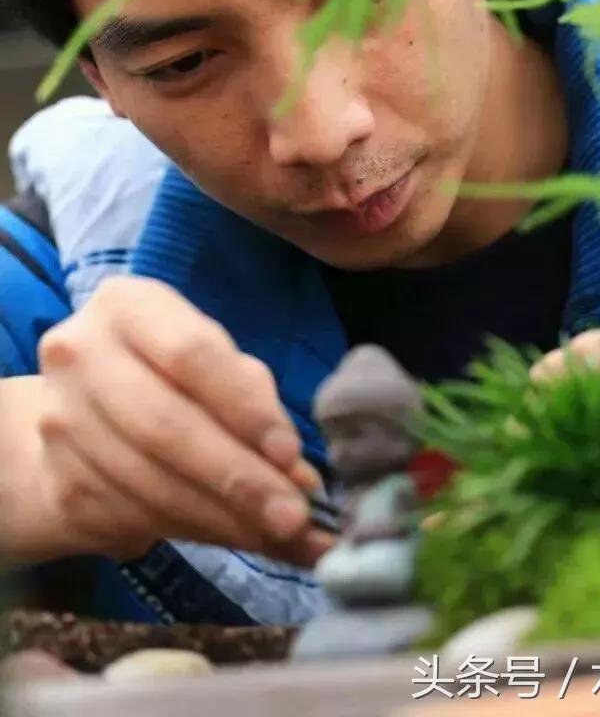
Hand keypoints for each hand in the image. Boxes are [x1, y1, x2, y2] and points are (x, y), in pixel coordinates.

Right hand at [35, 277, 332, 564]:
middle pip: (165, 427)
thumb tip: (298, 473)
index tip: (290, 453)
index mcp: (126, 306)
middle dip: (237, 477)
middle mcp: (79, 355)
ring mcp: (59, 421)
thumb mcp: (210, 358)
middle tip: (293, 515)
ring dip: (222, 518)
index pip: (191, 356)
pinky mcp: (58, 481)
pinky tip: (235, 536)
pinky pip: (133, 517)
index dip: (244, 408)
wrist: (73, 410)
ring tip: (276, 534)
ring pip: (150, 484)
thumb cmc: (165, 371)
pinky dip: (194, 533)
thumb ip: (253, 400)